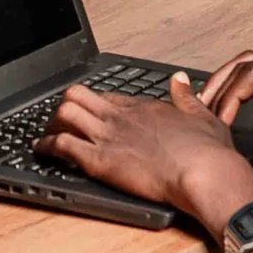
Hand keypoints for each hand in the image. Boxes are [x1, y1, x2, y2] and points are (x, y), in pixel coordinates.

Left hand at [36, 72, 252, 218]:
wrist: (204, 173)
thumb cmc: (208, 153)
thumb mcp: (203, 115)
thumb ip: (186, 97)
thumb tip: (179, 79)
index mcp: (144, 108)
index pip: (108, 97)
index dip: (95, 104)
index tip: (90, 113)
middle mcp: (122, 117)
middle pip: (78, 96)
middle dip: (64, 107)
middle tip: (59, 122)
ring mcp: (109, 137)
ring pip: (64, 114)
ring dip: (51, 124)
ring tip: (46, 136)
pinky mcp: (100, 160)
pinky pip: (63, 146)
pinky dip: (48, 148)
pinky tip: (43, 152)